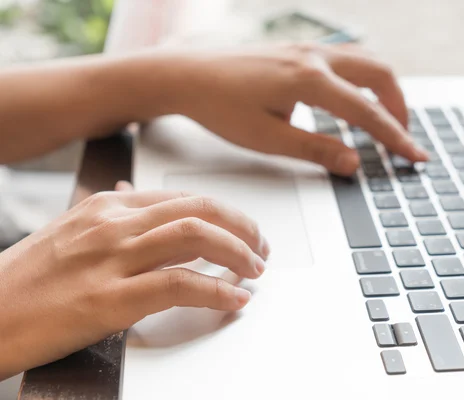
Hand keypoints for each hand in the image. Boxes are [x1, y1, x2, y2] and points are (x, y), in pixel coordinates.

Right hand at [0, 189, 268, 379]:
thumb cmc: (26, 279)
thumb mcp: (70, 233)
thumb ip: (109, 216)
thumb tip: (131, 197)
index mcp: (108, 209)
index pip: (184, 199)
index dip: (225, 214)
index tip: (243, 230)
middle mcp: (114, 225)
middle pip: (199, 210)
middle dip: (242, 227)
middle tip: (261, 248)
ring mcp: (111, 259)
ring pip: (196, 238)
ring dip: (238, 253)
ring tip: (256, 269)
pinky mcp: (108, 300)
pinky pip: (178, 285)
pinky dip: (216, 291)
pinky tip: (234, 299)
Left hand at [156, 43, 427, 175]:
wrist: (186, 74)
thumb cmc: (220, 106)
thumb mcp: (268, 139)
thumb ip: (316, 149)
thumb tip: (354, 163)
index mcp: (310, 80)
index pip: (368, 112)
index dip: (396, 137)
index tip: (415, 156)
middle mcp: (315, 56)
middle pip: (380, 75)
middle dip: (399, 108)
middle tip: (402, 139)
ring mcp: (307, 47)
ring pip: (365, 61)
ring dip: (383, 90)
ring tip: (384, 121)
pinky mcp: (298, 48)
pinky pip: (345, 58)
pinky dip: (362, 80)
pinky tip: (353, 99)